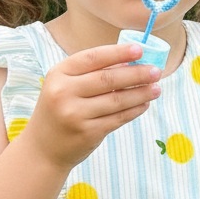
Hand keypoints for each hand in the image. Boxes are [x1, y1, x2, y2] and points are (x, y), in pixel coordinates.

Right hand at [26, 42, 160, 171]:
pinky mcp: (88, 133)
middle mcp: (64, 93)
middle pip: (108, 79)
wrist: (43, 149)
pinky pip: (118, 118)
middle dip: (136, 74)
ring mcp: (75, 114)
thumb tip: (129, 62)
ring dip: (141, 93)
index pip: (92, 58)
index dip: (118, 52)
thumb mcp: (64, 86)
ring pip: (117, 100)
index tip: (140, 49)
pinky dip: (135, 110)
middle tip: (156, 71)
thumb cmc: (59, 110)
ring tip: (157, 88)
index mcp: (58, 74)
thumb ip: (90, 73)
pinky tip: (145, 104)